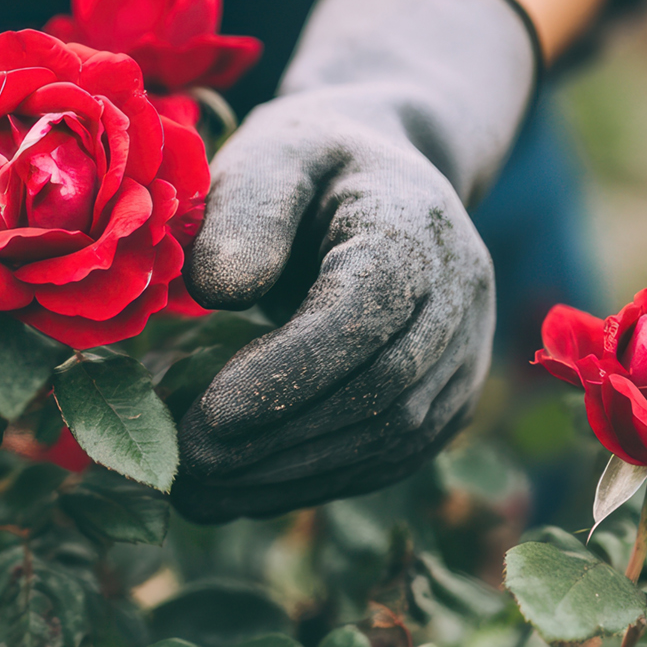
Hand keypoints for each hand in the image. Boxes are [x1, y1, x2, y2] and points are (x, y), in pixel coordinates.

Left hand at [173, 0, 538, 521]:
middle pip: (379, 393)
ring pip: (386, 440)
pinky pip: (384, 458)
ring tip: (193, 493)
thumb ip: (246, 207)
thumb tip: (220, 290)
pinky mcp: (445, 401)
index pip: (361, 318)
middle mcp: (460, 297)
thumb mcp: (272, 151)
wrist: (383, 175)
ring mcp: (463, 356)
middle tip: (183, 467)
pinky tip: (233, 495)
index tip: (203, 417)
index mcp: (415, 225)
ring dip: (287, 478)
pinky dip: (308, 484)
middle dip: (277, 439)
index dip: (285, 375)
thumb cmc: (309, 161)